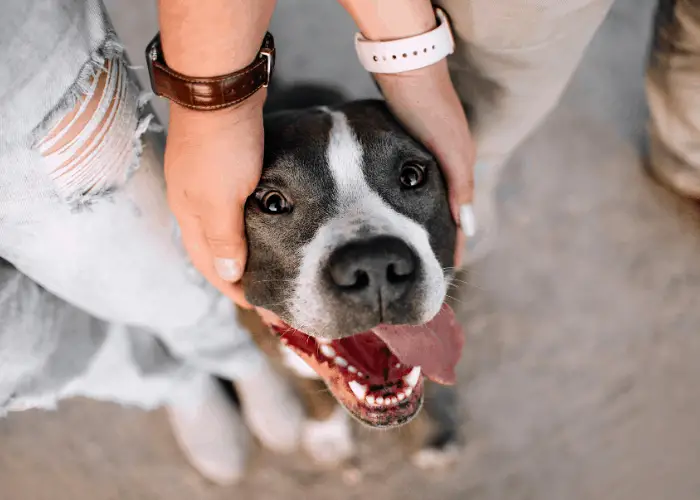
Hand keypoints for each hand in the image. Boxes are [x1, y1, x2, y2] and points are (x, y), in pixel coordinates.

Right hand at [164, 91, 266, 306]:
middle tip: (264, 289)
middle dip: (234, 274)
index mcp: (189, 214)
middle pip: (212, 249)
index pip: (207, 264)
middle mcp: (193, 200)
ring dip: (241, 249)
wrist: (220, 87)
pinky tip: (265, 222)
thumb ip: (223, 239)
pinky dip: (248, 222)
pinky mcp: (223, 162)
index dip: (231, 288)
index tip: (258, 305)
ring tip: (266, 263)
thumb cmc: (221, 145)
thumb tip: (228, 275)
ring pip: (224, 226)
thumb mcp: (221, 199)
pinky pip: (234, 204)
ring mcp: (206, 179)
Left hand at [375, 61, 475, 266]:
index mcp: (462, 167)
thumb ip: (460, 187)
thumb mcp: (449, 150)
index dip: (456, 245)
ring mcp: (433, 156)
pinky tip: (404, 212)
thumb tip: (466, 227)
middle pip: (449, 213)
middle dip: (443, 241)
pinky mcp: (415, 148)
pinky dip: (416, 205)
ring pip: (433, 202)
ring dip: (430, 225)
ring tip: (418, 249)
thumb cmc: (429, 109)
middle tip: (432, 269)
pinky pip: (418, 187)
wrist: (407, 69)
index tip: (449, 273)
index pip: (460, 218)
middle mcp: (450, 164)